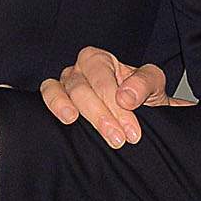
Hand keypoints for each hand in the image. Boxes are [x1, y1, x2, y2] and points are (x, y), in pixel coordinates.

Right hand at [40, 48, 174, 148]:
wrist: (137, 117)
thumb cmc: (142, 97)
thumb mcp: (154, 85)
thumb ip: (144, 83)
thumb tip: (125, 97)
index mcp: (101, 60)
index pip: (103, 78)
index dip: (116, 105)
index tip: (132, 131)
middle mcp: (80, 70)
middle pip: (81, 88)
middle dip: (101, 115)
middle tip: (118, 139)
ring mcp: (65, 85)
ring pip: (61, 91)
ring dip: (73, 111)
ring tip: (80, 124)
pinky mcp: (56, 100)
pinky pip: (47, 96)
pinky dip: (54, 105)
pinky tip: (67, 121)